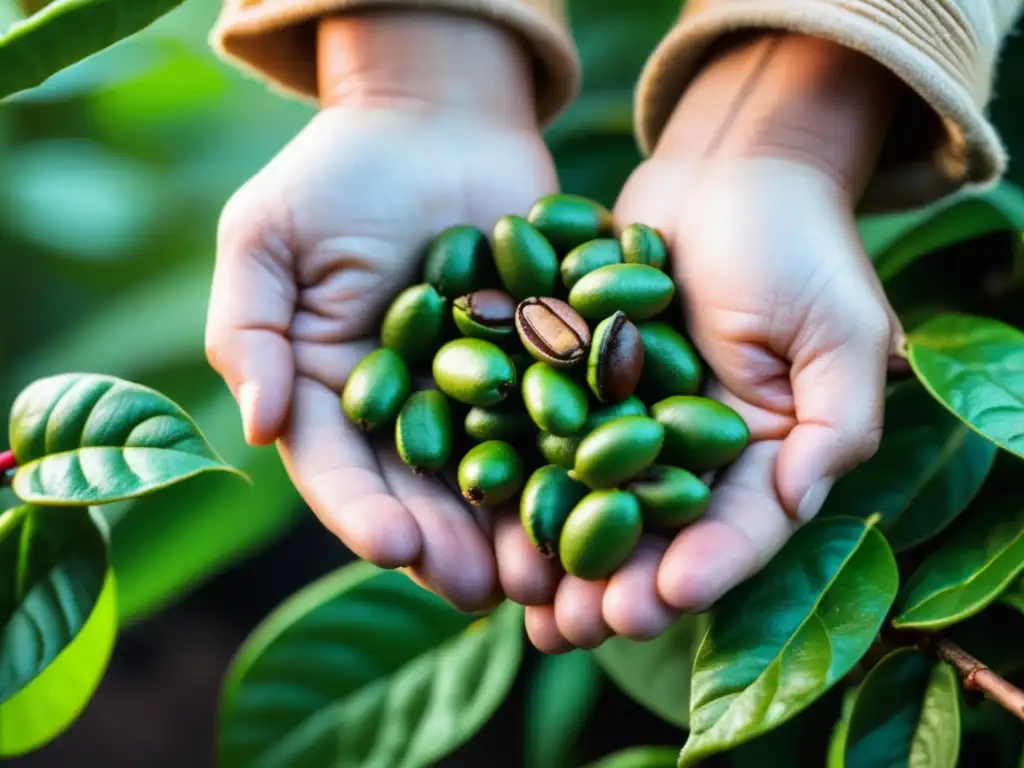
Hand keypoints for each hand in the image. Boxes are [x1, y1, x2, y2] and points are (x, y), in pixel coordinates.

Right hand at [205, 11, 560, 612]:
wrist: (438, 121)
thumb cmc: (338, 173)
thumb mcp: (266, 238)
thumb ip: (249, 330)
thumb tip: (260, 429)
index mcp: (333, 395)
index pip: (340, 470)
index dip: (363, 512)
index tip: (392, 547)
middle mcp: (407, 412)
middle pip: (424, 493)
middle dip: (449, 546)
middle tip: (479, 591)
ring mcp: (481, 396)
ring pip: (497, 478)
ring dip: (518, 530)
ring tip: (545, 576)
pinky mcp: (545, 369)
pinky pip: (563, 421)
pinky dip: (580, 463)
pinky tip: (604, 501)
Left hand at [524, 33, 906, 651]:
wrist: (726, 167)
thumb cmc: (798, 243)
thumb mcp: (839, 331)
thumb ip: (835, 423)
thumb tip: (802, 505)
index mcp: (761, 453)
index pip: (738, 528)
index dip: (707, 568)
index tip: (666, 599)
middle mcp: (691, 451)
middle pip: (656, 534)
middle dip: (619, 583)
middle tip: (581, 627)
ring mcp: (629, 418)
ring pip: (593, 501)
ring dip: (560, 554)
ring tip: (528, 602)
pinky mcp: (577, 379)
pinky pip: (546, 434)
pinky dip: (521, 473)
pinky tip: (489, 511)